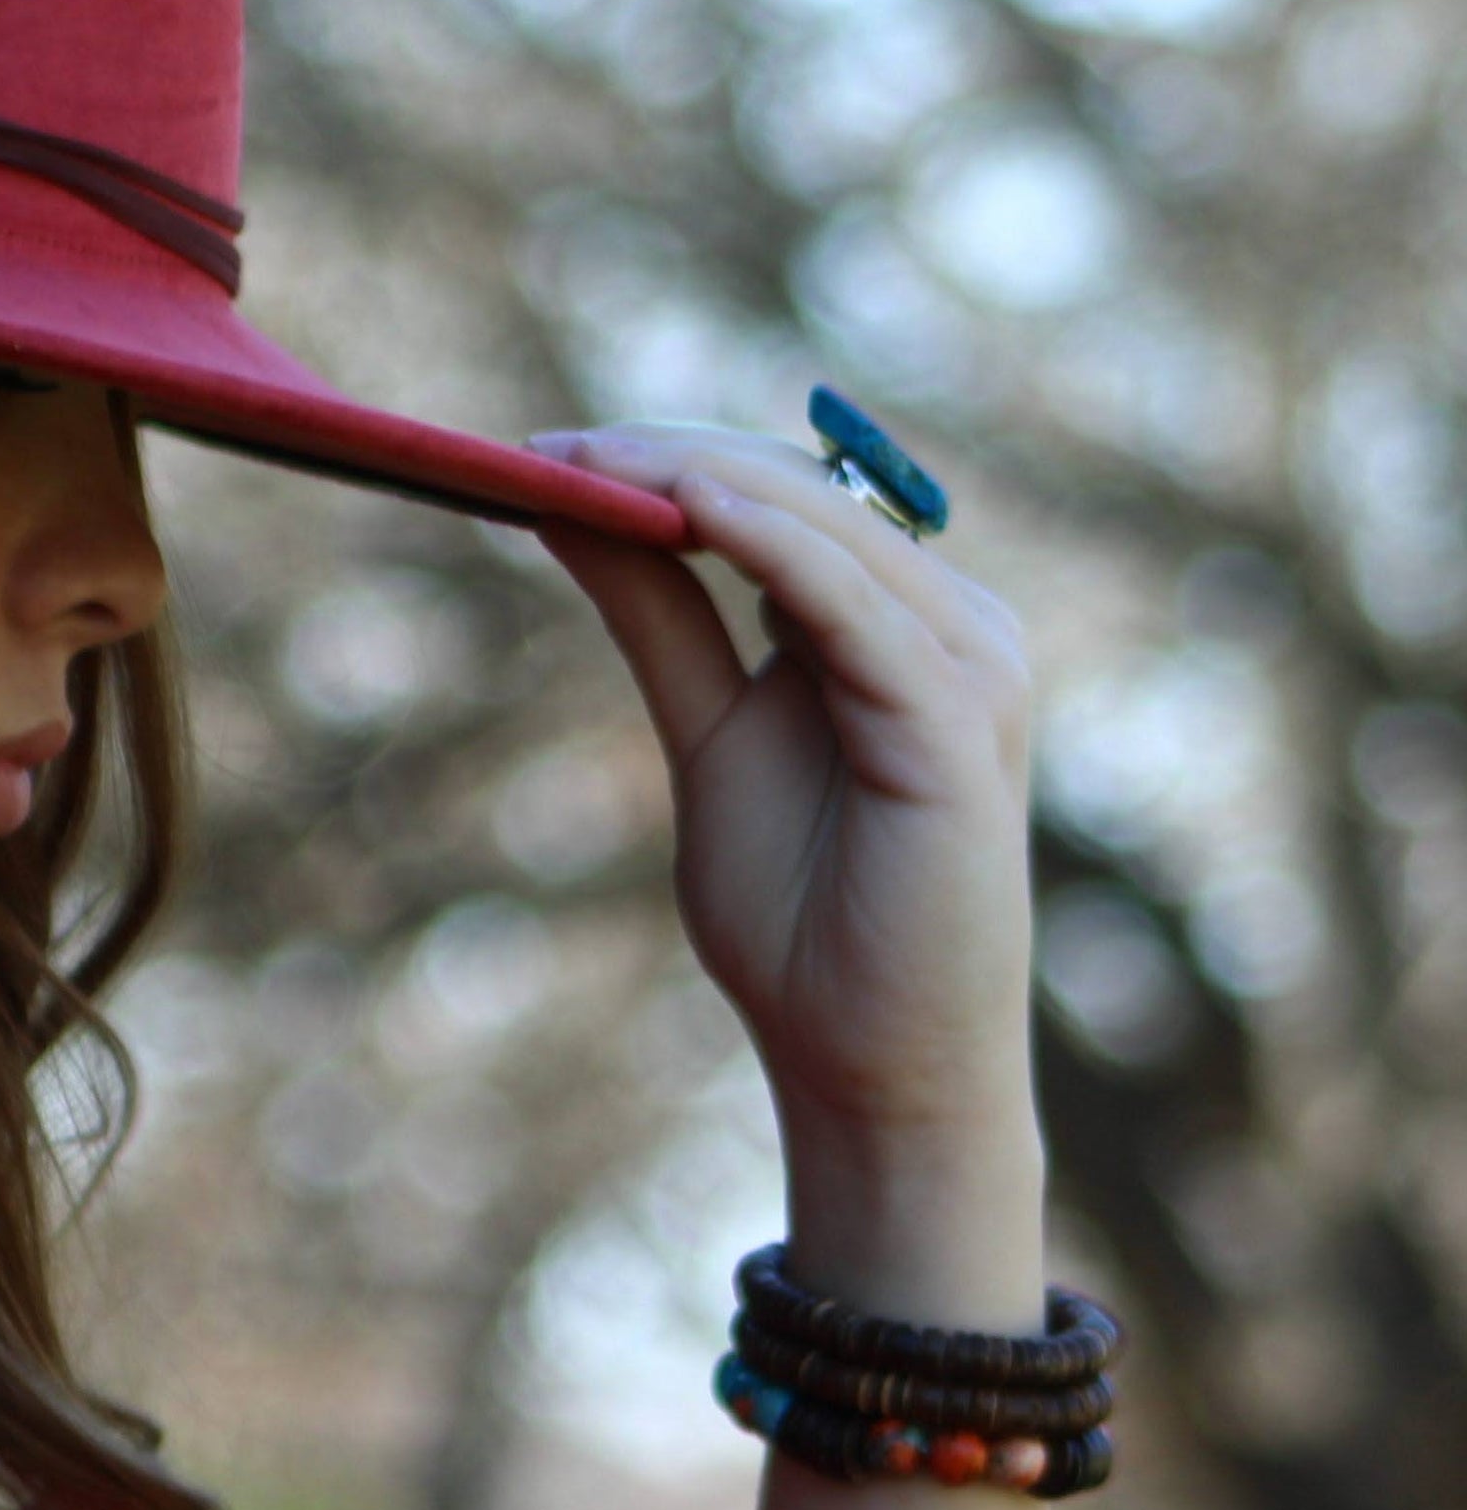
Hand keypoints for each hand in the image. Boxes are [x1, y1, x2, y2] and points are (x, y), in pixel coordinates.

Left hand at [527, 425, 1040, 1262]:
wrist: (868, 1062)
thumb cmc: (802, 917)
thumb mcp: (710, 733)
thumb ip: (664, 619)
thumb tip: (576, 509)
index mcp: (901, 622)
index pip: (784, 498)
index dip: (665, 461)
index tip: (540, 450)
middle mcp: (954, 624)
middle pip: (799, 494)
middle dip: (663, 458)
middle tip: (540, 447)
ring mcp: (969, 665)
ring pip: (820, 527)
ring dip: (694, 478)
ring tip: (580, 461)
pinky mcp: (955, 719)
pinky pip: (849, 602)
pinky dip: (767, 543)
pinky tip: (683, 509)